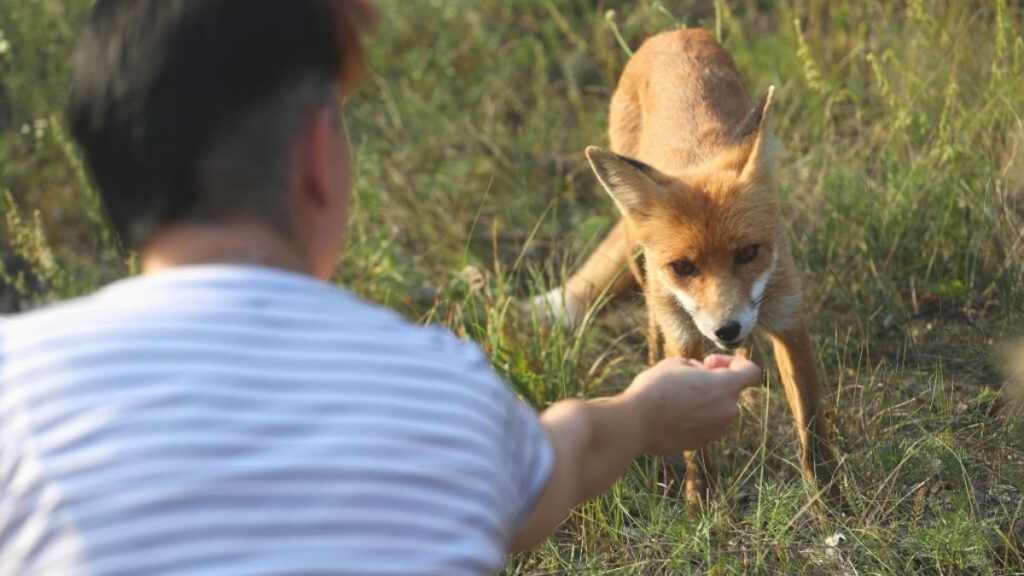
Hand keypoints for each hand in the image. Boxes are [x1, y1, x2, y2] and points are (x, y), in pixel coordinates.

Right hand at [622, 354, 760, 453]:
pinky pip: (705, 425)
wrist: (636, 423)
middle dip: (713, 382)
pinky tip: (671, 413)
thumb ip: (697, 367)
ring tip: (675, 396)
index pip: (751, 372)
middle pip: (730, 392)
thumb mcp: (676, 364)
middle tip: (686, 378)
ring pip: (717, 410)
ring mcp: (716, 430)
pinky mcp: (701, 443)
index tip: (710, 363)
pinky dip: (694, 418)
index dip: (734, 362)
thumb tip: (700, 374)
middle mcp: (727, 411)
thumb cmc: (656, 388)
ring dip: (704, 401)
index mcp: (726, 387)